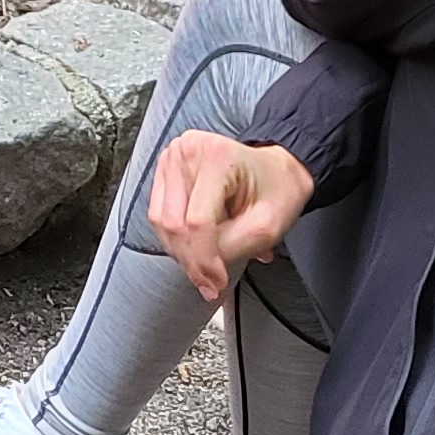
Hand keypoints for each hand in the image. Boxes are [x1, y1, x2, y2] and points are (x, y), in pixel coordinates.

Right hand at [146, 128, 316, 301]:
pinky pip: (158, 214)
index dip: (204, 260)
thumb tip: (203, 271)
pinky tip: (197, 241)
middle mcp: (188, 150)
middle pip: (173, 223)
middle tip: (209, 282)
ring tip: (207, 259)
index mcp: (218, 157)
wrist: (275, 171)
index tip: (216, 284)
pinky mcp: (165, 169)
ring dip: (181, 250)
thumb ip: (231, 248)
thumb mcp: (266, 227)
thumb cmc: (276, 191)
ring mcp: (173, 157)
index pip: (197, 221)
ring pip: (160, 221)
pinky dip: (176, 237)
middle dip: (191, 261)